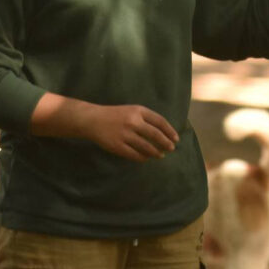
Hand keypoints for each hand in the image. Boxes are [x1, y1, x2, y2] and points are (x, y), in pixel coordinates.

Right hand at [31, 93, 179, 161]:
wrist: (93, 120)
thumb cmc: (116, 115)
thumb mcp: (132, 110)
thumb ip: (147, 118)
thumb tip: (164, 132)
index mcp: (138, 111)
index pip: (160, 121)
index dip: (169, 131)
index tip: (176, 138)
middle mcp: (133, 122)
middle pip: (155, 135)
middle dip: (165, 143)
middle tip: (171, 148)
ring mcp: (125, 134)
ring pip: (146, 146)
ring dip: (156, 152)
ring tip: (161, 155)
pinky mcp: (117, 146)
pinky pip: (134, 154)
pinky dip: (142, 157)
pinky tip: (147, 158)